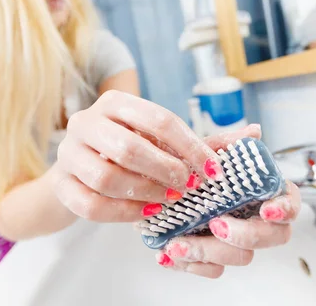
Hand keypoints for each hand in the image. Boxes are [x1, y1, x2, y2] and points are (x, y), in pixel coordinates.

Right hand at [51, 90, 225, 221]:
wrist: (81, 171)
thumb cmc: (131, 151)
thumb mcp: (164, 141)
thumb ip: (204, 140)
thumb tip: (254, 132)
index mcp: (116, 101)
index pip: (159, 119)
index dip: (190, 147)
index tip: (213, 171)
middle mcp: (87, 121)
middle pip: (129, 147)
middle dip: (166, 171)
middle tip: (188, 188)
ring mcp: (68, 152)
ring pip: (106, 176)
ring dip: (144, 192)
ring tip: (167, 201)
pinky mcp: (61, 184)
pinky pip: (90, 204)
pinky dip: (122, 213)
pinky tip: (144, 214)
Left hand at [154, 127, 300, 278]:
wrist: (157, 190)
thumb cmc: (187, 170)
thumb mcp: (202, 151)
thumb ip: (228, 143)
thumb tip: (254, 131)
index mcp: (261, 191)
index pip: (290, 203)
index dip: (286, 209)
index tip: (267, 210)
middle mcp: (254, 218)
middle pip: (273, 237)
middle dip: (246, 235)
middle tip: (216, 224)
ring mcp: (236, 242)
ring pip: (241, 257)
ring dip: (209, 252)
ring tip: (178, 243)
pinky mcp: (215, 259)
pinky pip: (214, 270)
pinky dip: (192, 264)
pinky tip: (171, 252)